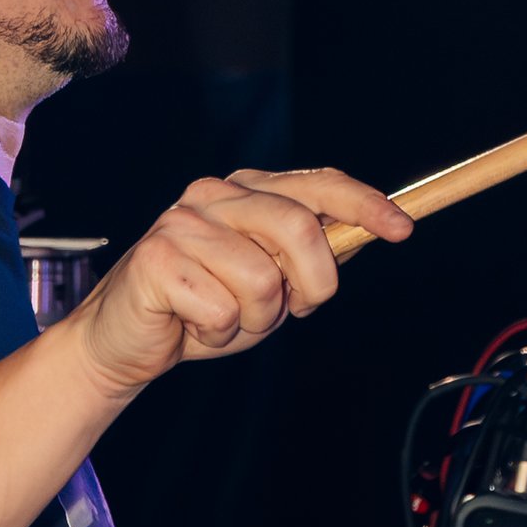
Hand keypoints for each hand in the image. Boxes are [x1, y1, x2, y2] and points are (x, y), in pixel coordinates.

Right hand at [70, 171, 409, 396]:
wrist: (124, 342)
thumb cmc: (204, 308)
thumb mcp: (272, 283)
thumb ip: (312, 257)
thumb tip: (370, 234)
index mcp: (247, 190)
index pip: (317, 183)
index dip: (365, 204)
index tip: (402, 229)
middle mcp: (215, 195)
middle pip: (301, 230)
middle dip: (313, 285)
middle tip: (293, 310)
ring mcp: (182, 223)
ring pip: (264, 281)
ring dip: (255, 320)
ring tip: (223, 317)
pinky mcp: (156, 260)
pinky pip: (223, 311)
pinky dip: (217, 334)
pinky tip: (192, 324)